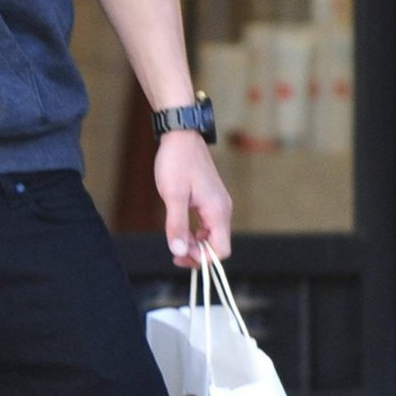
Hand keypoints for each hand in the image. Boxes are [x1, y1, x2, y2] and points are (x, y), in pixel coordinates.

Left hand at [154, 132, 232, 268]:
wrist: (181, 136)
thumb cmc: (177, 162)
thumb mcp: (173, 195)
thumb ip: (177, 225)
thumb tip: (178, 251)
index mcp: (217, 211)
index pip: (221, 250)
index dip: (202, 258)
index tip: (180, 255)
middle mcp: (222, 210)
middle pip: (217, 245)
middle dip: (197, 253)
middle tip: (174, 251)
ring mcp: (217, 204)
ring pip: (211, 236)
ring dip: (194, 243)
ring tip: (174, 240)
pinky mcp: (210, 200)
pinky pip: (207, 225)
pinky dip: (195, 232)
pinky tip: (179, 229)